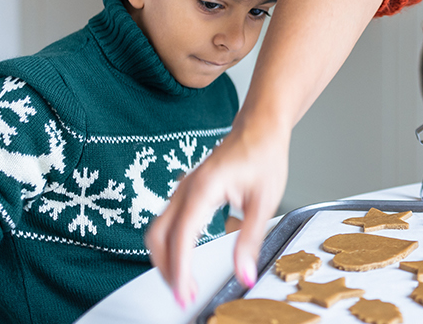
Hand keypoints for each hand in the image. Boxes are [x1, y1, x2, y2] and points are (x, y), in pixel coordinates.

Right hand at [145, 124, 288, 307]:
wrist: (260, 126)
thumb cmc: (264, 154)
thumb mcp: (264, 202)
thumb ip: (250, 240)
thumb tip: (244, 274)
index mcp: (203, 189)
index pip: (181, 237)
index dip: (180, 270)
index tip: (185, 293)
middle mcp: (186, 188)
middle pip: (158, 236)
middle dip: (166, 269)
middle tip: (184, 294)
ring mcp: (183, 189)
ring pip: (158, 230)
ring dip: (166, 258)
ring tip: (184, 282)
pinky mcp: (187, 191)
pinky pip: (167, 222)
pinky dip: (170, 244)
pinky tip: (184, 259)